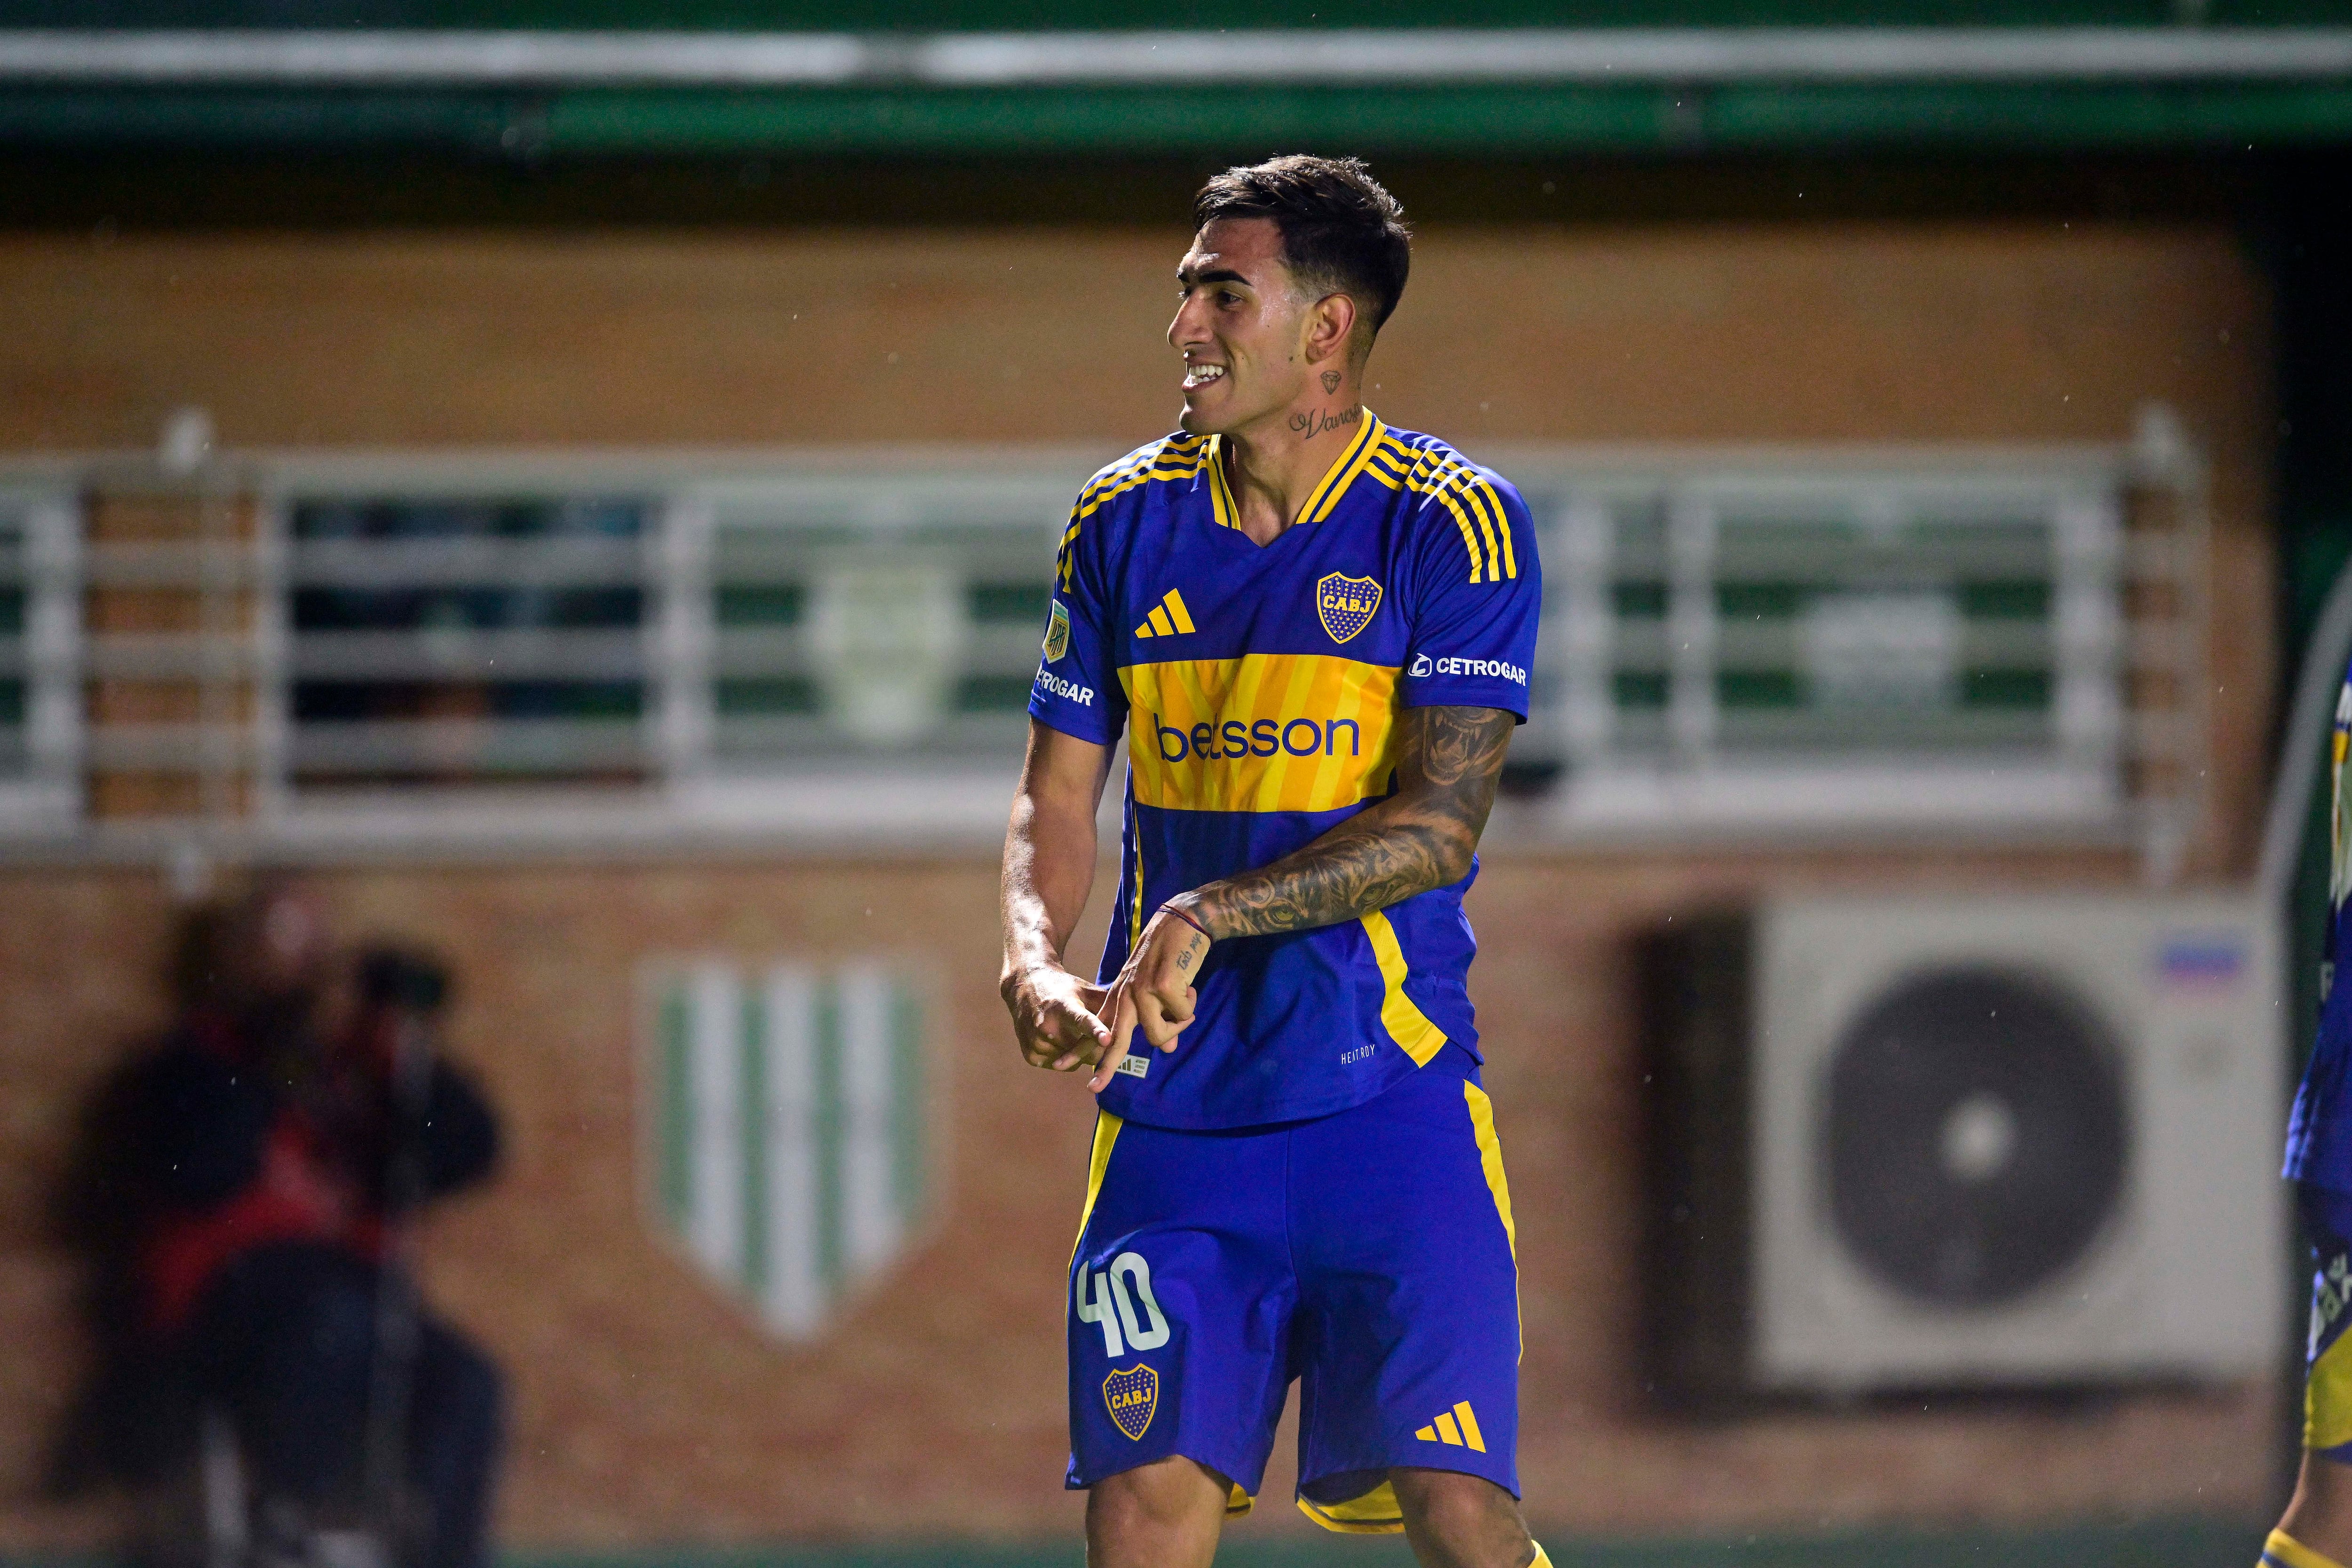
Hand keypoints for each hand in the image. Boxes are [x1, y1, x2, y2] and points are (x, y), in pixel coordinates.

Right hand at [1003, 961, 1111, 1072]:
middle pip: (1085, 1050)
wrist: (1024, 987)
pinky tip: (1060, 1039)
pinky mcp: (1031, 1056)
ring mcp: (1037, 1042)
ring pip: (1075, 1063)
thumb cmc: (1063, 989)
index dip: (1095, 1030)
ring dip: (1082, 1053)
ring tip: (1072, 1032)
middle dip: (1097, 1046)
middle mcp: (1046, 1025)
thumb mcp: (1085, 990)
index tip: (1107, 1039)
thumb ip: (1108, 1004)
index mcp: (1063, 1005)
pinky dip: (1067, 1058)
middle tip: (1099, 1036)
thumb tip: (1136, 1016)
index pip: (1082, 1020)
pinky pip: (1062, 1067)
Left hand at [1091, 904, 1212, 1092]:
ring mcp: (1143, 989)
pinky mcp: (1163, 985)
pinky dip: (1190, 1005)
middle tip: (1092, 1088)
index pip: (1099, 1028)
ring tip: (1186, 1000)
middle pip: (1114, 1040)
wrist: (1183, 922)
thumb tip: (1168, 1049)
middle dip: (1104, 1066)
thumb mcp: (1160, 990)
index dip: (1082, 1048)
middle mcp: (1127, 994)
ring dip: (1179, 1023)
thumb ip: (1159, 1019)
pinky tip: (1190, 986)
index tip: (1062, 1066)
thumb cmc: (1173, 957)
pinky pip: (1183, 1015)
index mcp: (1122, 995)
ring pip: (1159, 1034)